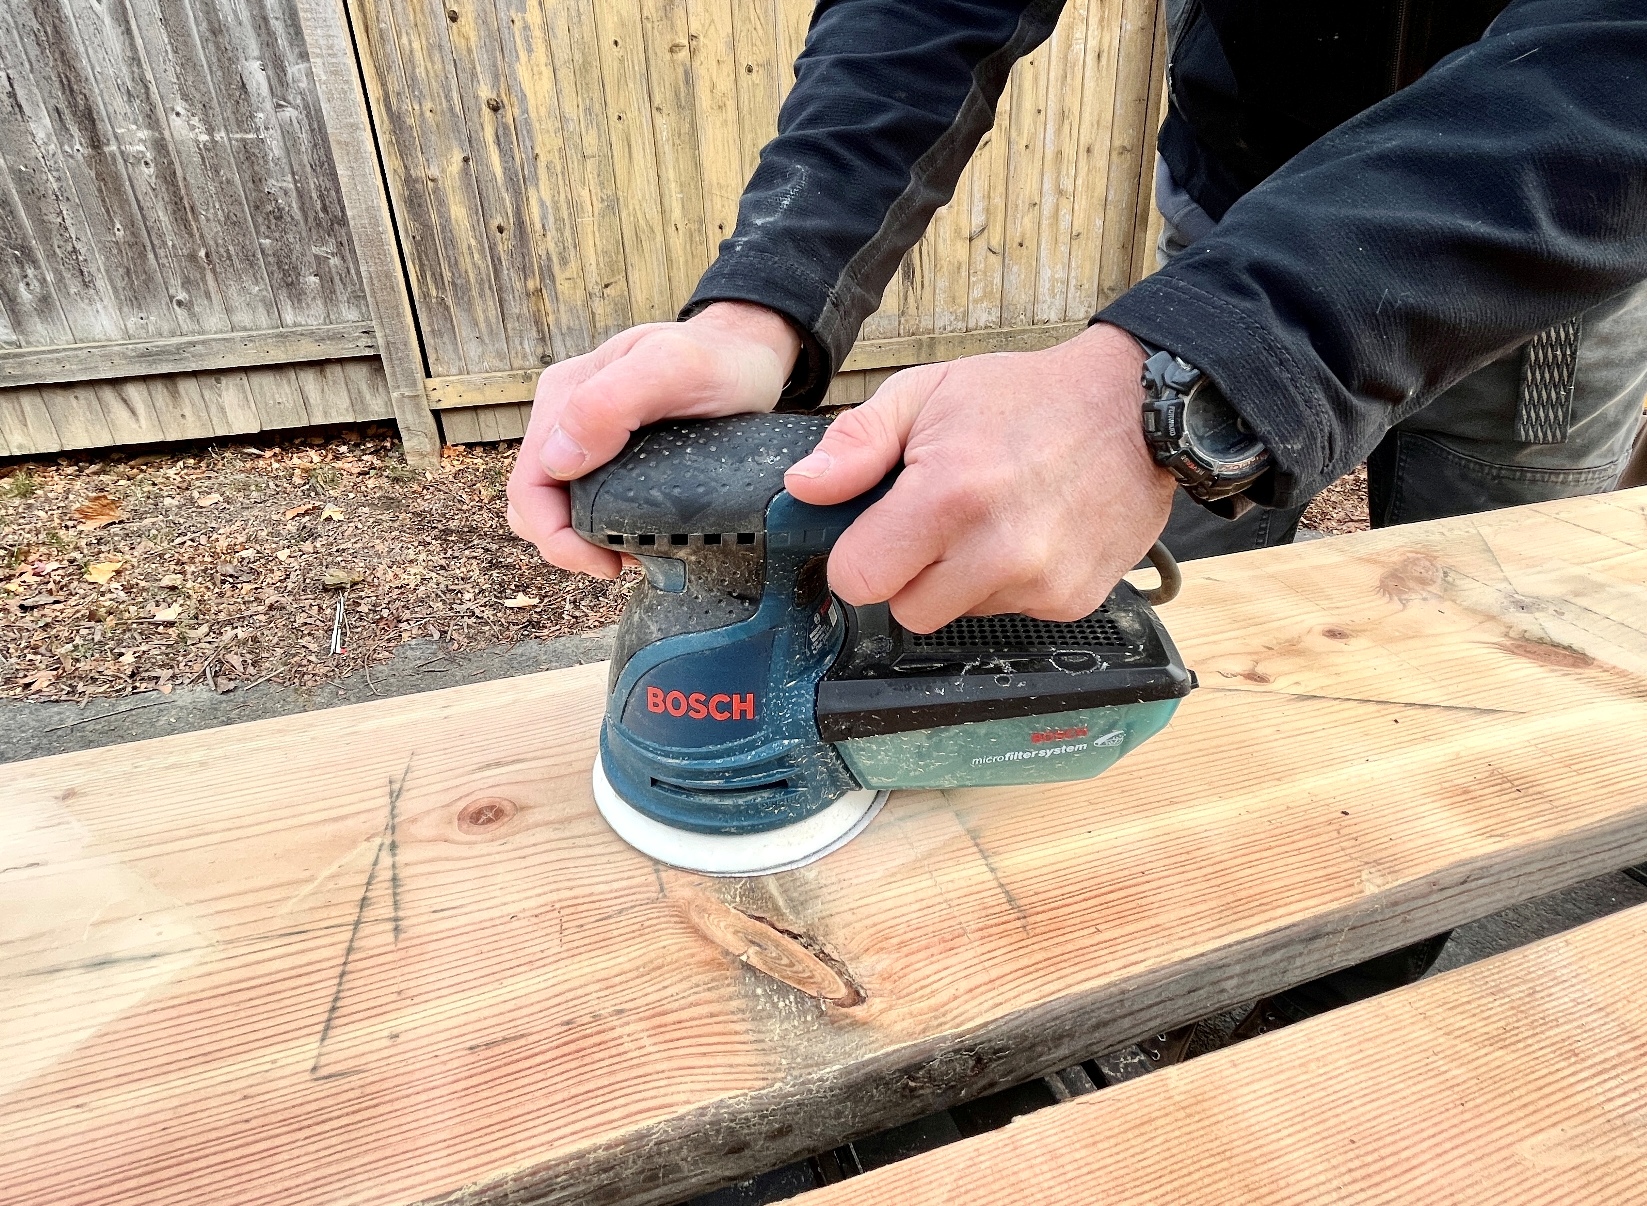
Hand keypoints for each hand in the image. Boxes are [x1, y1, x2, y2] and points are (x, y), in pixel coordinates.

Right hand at [506, 302, 800, 577]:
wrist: (745, 352)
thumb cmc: (717, 359)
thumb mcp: (672, 369)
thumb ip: (609, 404)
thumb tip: (560, 459)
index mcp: (564, 395)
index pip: (528, 486)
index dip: (555, 537)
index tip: (605, 563)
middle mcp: (564, 414)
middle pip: (534, 502)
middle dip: (565, 545)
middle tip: (620, 565)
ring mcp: (583, 432)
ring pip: (555, 504)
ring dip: (579, 539)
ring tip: (630, 552)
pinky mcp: (606, 449)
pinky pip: (583, 497)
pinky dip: (599, 526)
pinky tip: (636, 534)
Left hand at [783, 322, 1174, 632]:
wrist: (1137, 408)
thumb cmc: (1028, 397)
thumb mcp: (928, 392)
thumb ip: (856, 443)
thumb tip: (803, 487)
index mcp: (947, 496)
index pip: (859, 579)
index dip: (859, 555)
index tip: (876, 531)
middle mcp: (997, 549)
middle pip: (906, 610)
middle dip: (910, 572)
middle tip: (940, 520)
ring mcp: (1040, 582)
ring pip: (958, 615)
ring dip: (961, 579)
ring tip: (993, 518)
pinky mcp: (1072, 601)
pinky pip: (1010, 613)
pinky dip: (1009, 583)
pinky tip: (1030, 533)